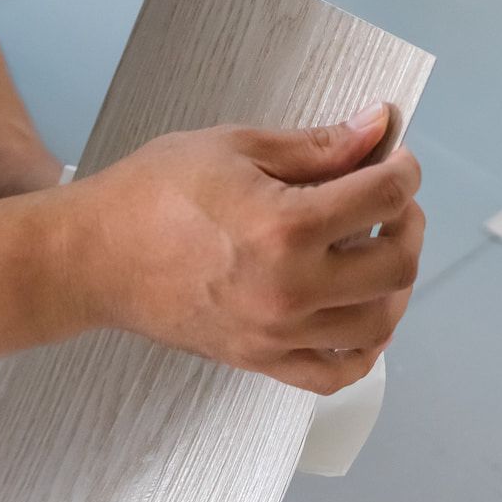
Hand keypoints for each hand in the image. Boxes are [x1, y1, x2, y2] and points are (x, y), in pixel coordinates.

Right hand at [69, 102, 423, 393]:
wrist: (93, 257)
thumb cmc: (152, 194)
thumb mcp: (235, 148)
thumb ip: (316, 146)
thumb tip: (375, 128)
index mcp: (286, 226)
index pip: (384, 197)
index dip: (403, 170)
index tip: (396, 159)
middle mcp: (290, 288)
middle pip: (396, 264)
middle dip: (408, 224)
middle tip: (393, 204)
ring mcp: (277, 333)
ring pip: (379, 322)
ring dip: (396, 284)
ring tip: (381, 253)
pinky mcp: (260, 359)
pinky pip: (336, 373)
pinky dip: (366, 350)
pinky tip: (363, 315)